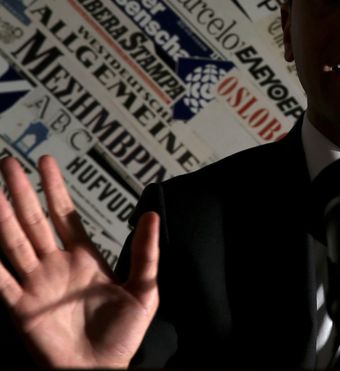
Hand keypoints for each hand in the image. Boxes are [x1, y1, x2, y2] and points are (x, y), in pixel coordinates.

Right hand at [0, 155, 159, 367]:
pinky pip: (1, 281)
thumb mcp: (144, 288)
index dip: (55, 188)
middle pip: (34, 221)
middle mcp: (56, 265)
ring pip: (14, 243)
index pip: (65, 215)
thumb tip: (152, 214)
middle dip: (21, 193)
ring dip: (2, 217)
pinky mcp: (22, 308)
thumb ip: (146, 252)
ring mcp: (36, 285)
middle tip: (8, 163)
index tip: (46, 162)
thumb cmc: (124, 333)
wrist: (103, 369)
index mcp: (84, 258)